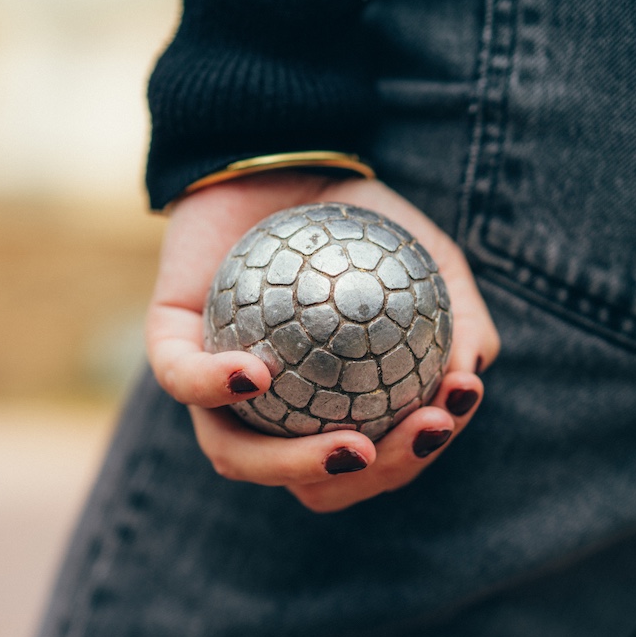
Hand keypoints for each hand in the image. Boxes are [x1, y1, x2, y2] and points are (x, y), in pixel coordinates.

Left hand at [145, 172, 499, 511]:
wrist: (287, 154)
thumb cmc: (362, 223)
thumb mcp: (433, 262)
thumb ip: (461, 320)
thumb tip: (467, 385)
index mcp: (327, 411)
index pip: (366, 465)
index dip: (406, 461)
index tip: (445, 416)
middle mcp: (269, 415)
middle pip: (310, 482)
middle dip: (370, 476)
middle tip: (415, 433)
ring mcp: (213, 389)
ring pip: (237, 457)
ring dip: (295, 465)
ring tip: (351, 445)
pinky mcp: (168, 345)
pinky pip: (182, 380)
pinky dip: (217, 387)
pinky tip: (260, 374)